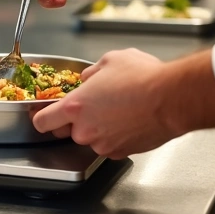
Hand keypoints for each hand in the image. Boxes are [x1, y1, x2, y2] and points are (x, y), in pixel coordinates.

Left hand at [31, 49, 178, 158]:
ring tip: (118, 110)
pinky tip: (129, 121)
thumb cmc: (143, 77)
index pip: (42, 122)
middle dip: (75, 121)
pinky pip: (110, 145)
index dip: (42, 117)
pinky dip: (115, 136)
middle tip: (93, 106)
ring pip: (91, 139)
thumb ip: (91, 73)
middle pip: (67, 132)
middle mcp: (86, 130)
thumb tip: (87, 80)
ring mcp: (103, 144)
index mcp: (75, 107)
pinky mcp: (121, 153)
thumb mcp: (110, 60)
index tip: (47, 114)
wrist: (172, 98)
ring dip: (98, 128)